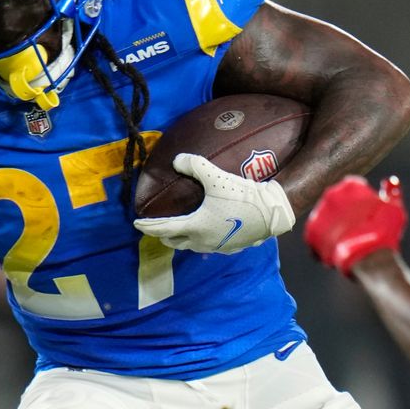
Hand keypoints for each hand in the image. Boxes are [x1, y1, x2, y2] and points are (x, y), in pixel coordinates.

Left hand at [133, 153, 294, 253]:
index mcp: (195, 226)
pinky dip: (201, 241)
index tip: (137, 223)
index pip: (163, 229)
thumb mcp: (216, 177)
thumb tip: (177, 159)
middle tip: (157, 228)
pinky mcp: (232, 248)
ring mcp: (218, 247)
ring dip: (183, 240)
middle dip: (164, 236)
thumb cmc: (242, 196)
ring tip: (180, 232)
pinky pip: (210, 247)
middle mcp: (203, 241)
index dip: (148, 226)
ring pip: (193, 247)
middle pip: (176, 242)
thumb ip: (194, 165)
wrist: (272, 212)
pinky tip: (207, 232)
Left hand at [305, 174, 406, 273]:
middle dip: (347, 217)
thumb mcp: (394, 208)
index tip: (368, 216)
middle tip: (360, 232)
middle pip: (339, 206)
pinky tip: (341, 252)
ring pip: (329, 222)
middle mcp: (330, 195)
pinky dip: (327, 247)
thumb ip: (392, 192)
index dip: (362, 205)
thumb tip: (391, 182)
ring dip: (337, 231)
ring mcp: (318, 214)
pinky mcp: (310, 234)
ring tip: (351, 244)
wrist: (367, 256)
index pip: (354, 190)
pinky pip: (319, 239)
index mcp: (350, 185)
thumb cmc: (384, 231)